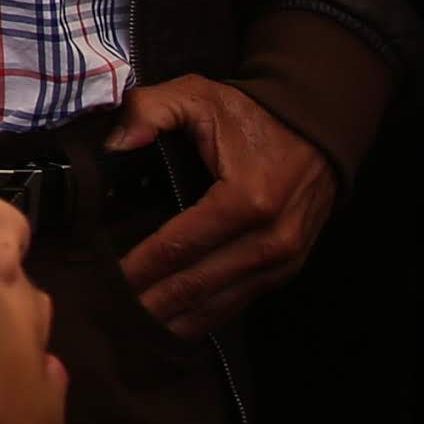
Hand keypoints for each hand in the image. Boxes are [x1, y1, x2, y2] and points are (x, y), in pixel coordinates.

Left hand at [110, 75, 340, 333]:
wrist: (317, 129)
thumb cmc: (252, 115)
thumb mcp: (199, 95)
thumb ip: (150, 109)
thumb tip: (115, 144)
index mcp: (246, 198)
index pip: (180, 245)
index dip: (140, 266)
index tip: (106, 280)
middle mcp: (269, 238)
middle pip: (197, 284)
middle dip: (151, 302)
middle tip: (109, 313)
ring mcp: (283, 259)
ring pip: (219, 303)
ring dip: (175, 318)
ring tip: (133, 329)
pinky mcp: (288, 268)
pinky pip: (241, 302)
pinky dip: (205, 316)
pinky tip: (175, 325)